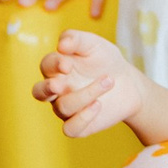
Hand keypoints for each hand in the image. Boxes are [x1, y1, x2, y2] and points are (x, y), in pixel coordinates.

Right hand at [34, 29, 148, 138]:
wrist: (129, 83)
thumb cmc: (106, 61)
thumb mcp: (94, 44)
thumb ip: (76, 39)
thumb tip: (61, 45)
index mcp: (56, 68)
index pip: (46, 66)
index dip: (54, 65)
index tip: (68, 64)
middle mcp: (57, 90)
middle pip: (38, 92)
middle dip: (46, 89)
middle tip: (58, 85)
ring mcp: (66, 108)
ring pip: (62, 107)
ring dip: (86, 95)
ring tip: (109, 81)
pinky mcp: (79, 125)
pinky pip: (70, 129)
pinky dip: (83, 118)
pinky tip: (98, 105)